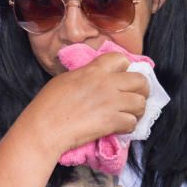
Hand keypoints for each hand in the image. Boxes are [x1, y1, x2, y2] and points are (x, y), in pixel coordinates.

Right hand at [22, 53, 149, 157]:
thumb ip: (86, 76)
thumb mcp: (66, 79)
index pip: (122, 59)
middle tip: (134, 97)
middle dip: (141, 90)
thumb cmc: (48, 104)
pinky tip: (119, 128)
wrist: (45, 127)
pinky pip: (132, 122)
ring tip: (128, 114)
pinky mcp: (112, 122)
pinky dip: (128, 126)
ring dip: (137, 110)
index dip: (125, 69)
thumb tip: (95, 78)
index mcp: (94, 70)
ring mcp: (111, 102)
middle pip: (140, 80)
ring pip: (141, 103)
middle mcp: (106, 83)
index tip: (121, 78)